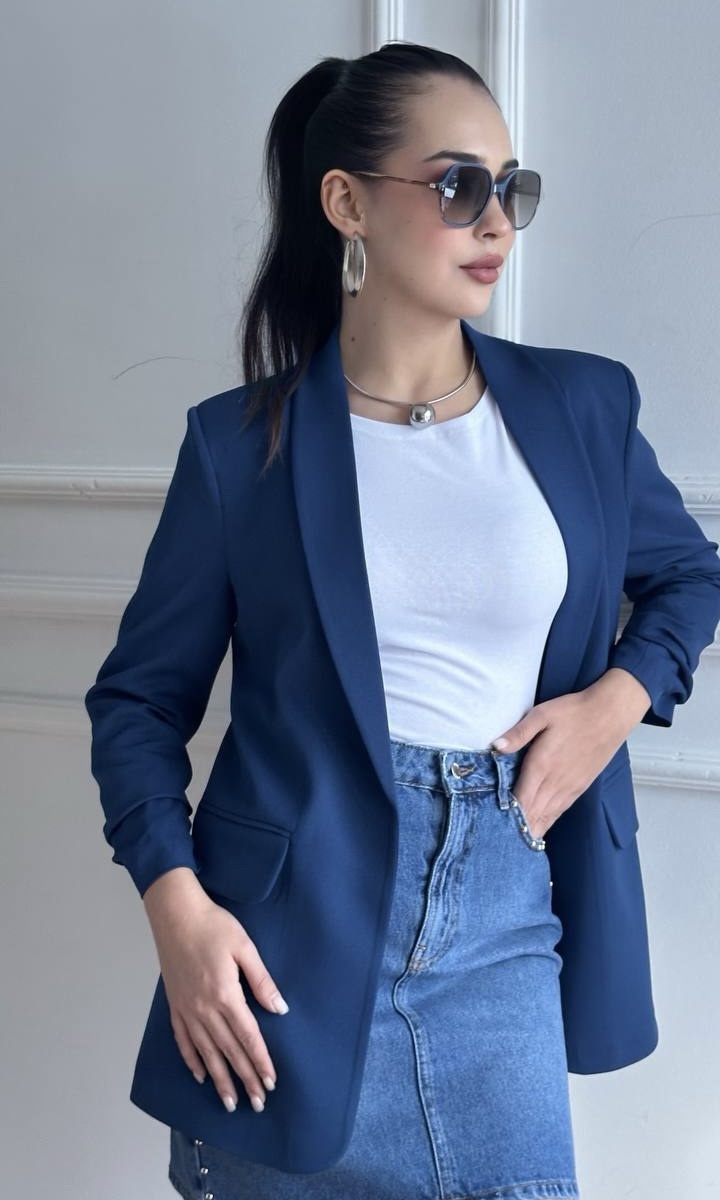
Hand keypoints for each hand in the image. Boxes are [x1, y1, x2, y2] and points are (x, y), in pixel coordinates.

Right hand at [143, 867, 288, 1113]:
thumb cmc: (213, 926)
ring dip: (219, 1080)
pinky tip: (200, 1075)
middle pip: (229, 1051)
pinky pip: (183, 1040)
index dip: (260, 1062)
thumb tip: (279, 1009)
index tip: (271, 1082)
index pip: (248, 1037)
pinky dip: (192, 1060)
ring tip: (230, 1102)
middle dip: (245, 1079)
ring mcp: (186, 1009)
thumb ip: (262, 981)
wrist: (175, 913)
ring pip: (206, 1053)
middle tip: (258, 1103)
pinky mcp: (174, 1004)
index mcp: (225, 995)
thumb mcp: (245, 948)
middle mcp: (204, 1009)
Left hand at [491, 668, 650, 839]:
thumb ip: (518, 733)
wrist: (610, 714)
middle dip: (516, 830)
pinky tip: (540, 830)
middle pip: (532, 815)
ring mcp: (569, 788)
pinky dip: (547, 823)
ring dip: (532, 830)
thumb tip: (495, 747)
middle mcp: (555, 783)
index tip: (492, 829)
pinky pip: (559, 811)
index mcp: (541, 766)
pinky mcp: (580, 787)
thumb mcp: (541, 715)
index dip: (506, 817)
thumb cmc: (573, 712)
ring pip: (546, 817)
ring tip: (515, 845)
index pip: (520, 800)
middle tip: (499, 843)